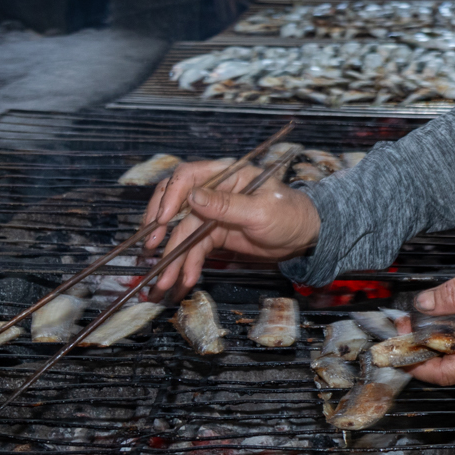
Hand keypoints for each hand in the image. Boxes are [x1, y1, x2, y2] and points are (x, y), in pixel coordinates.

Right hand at [138, 160, 320, 299]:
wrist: (303, 237)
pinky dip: (187, 264)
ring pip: (182, 232)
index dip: (170, 196)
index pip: (188, 176)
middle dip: (161, 229)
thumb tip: (192, 197)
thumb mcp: (260, 211)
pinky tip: (184, 279)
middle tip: (151, 249)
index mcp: (227, 174)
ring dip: (172, 256)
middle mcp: (214, 191)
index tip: (163, 220)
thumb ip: (226, 205)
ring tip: (164, 279)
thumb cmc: (289, 214)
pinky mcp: (213, 234)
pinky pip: (193, 248)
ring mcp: (211, 213)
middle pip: (176, 205)